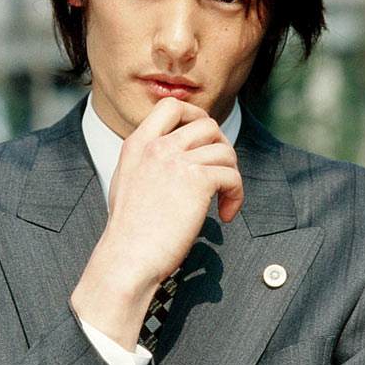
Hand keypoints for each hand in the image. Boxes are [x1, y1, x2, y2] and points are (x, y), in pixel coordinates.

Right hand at [72, 97, 242, 349]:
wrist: (128, 259)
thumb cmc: (129, 232)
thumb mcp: (128, 182)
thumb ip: (148, 161)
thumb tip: (179, 154)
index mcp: (137, 144)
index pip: (170, 105)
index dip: (195, 115)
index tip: (204, 139)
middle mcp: (157, 147)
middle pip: (206, 125)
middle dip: (220, 147)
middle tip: (219, 174)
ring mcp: (176, 162)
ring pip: (224, 151)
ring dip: (231, 175)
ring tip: (223, 199)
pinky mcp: (197, 181)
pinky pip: (232, 176)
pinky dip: (236, 195)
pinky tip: (225, 214)